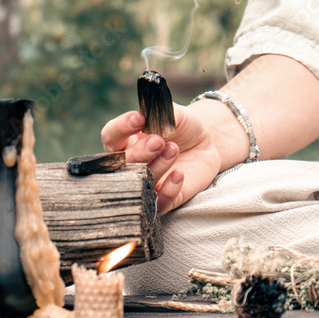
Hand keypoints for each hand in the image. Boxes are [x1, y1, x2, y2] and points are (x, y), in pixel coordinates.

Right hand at [101, 108, 222, 214]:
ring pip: (138, 183)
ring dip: (157, 166)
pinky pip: (158, 204)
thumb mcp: (173, 113)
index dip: (121, 128)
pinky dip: (167, 191)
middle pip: (120, 164)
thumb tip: (147, 116)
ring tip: (174, 149)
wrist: (207, 143)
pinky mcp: (163, 199)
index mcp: (124, 140)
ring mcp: (144, 183)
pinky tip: (179, 174)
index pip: (110, 136)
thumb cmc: (183, 126)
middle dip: (139, 152)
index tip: (139, 118)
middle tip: (158, 140)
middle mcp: (129, 164)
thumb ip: (160, 113)